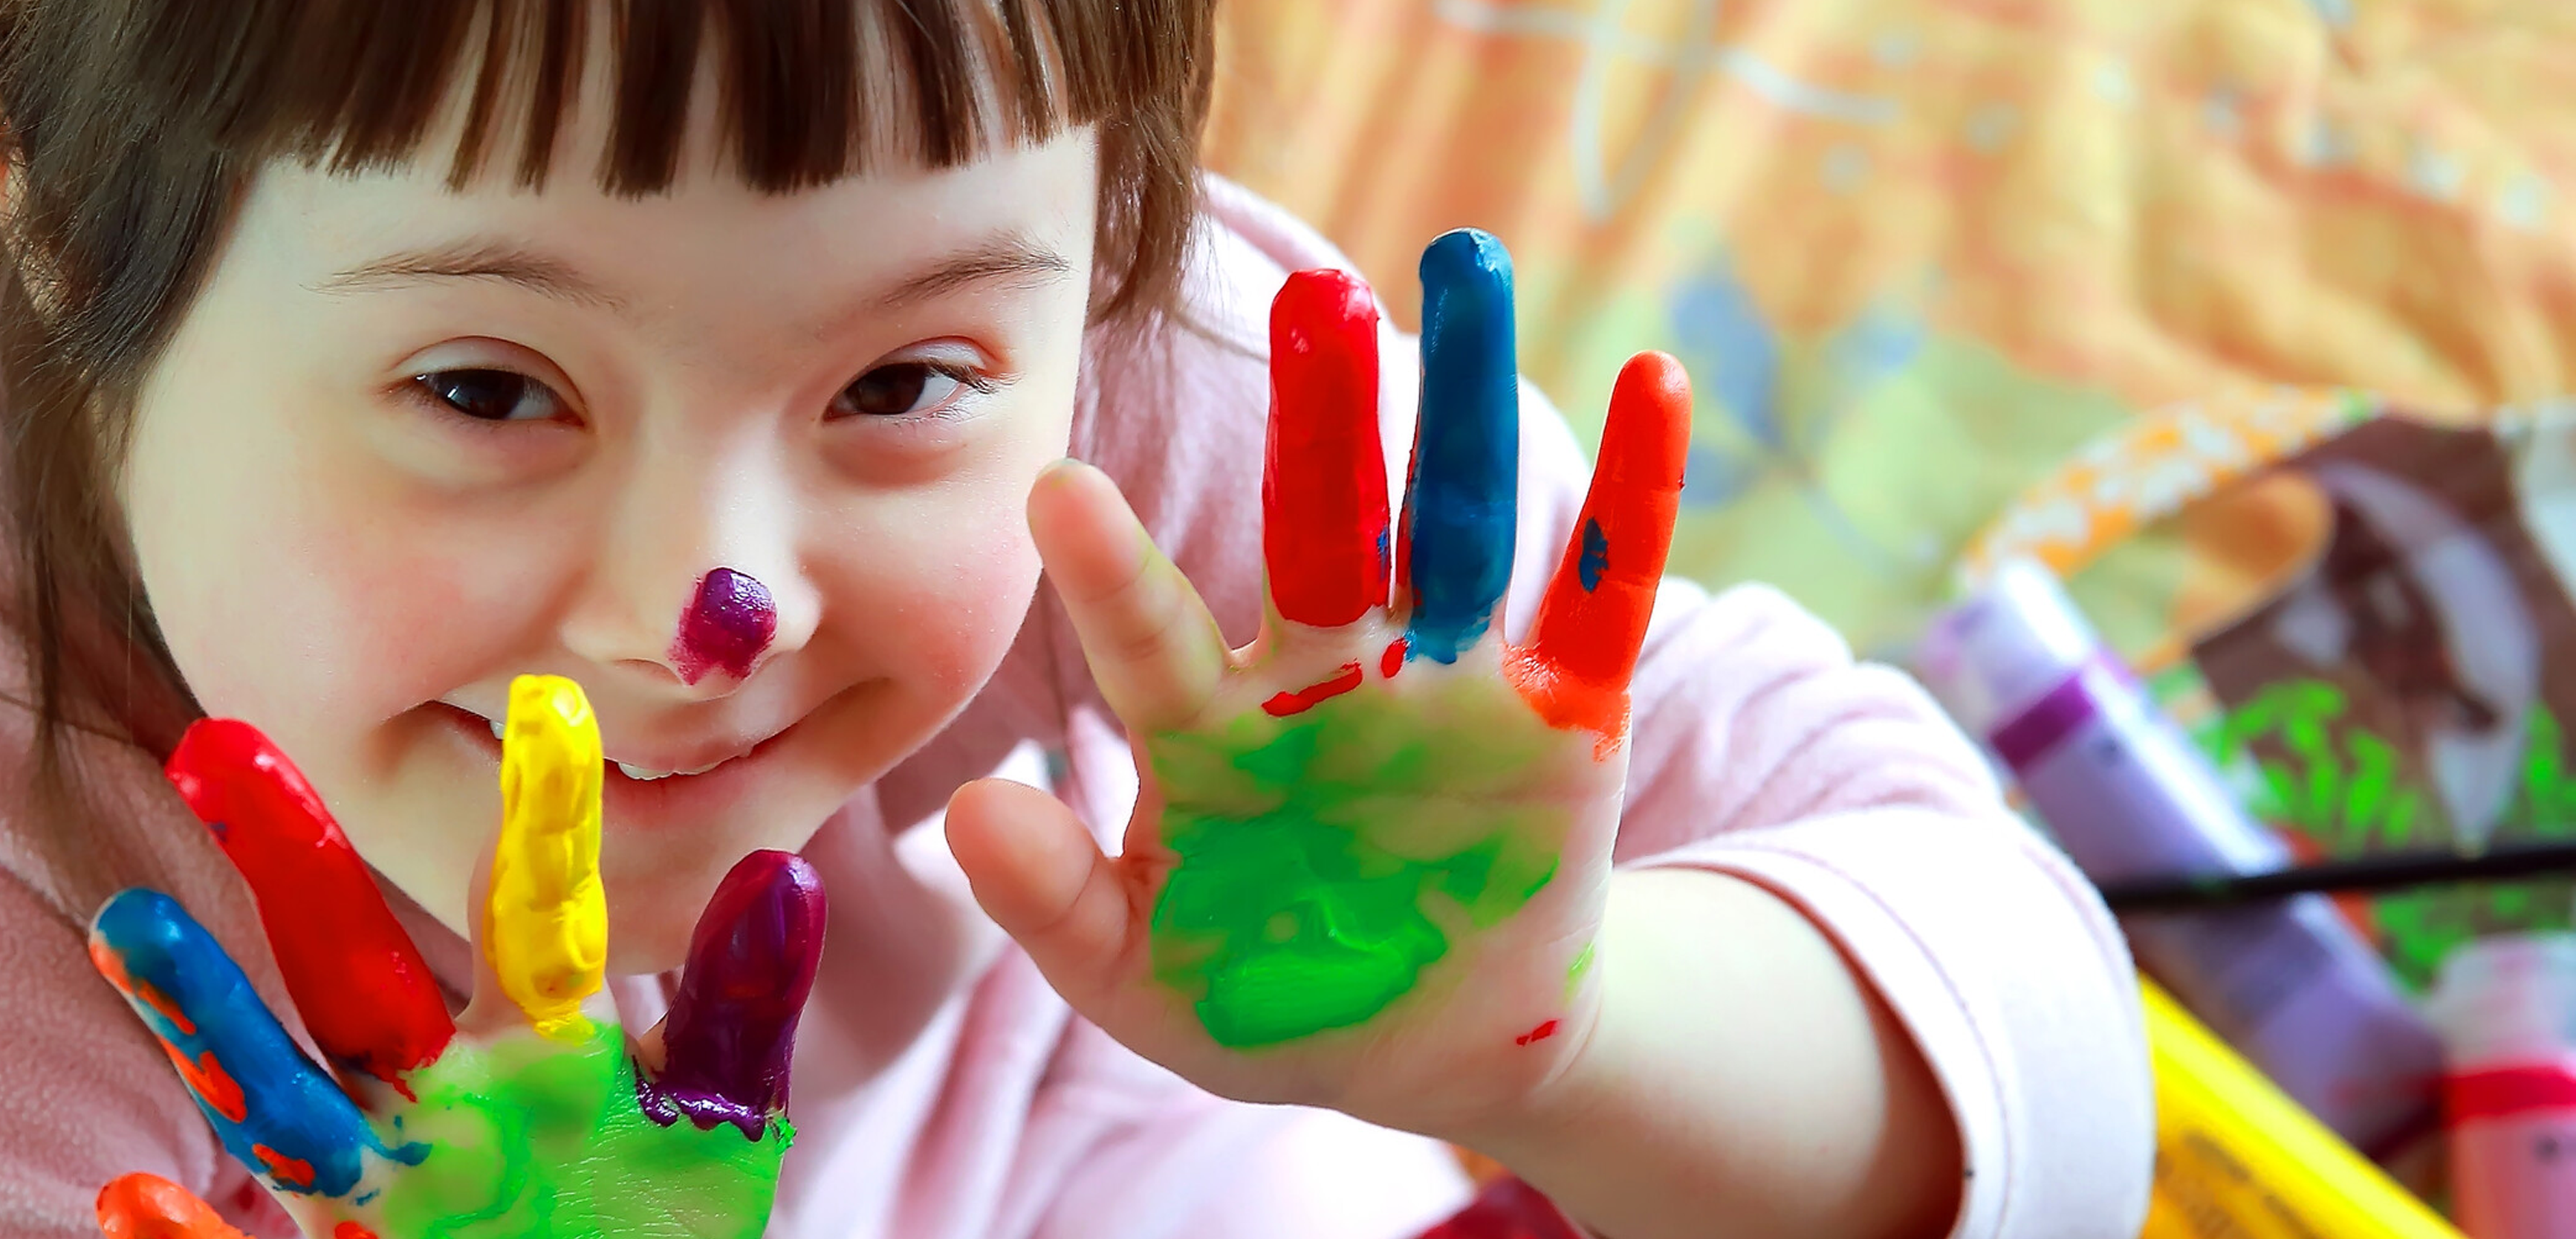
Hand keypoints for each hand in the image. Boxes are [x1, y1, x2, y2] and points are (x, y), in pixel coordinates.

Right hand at [83, 676, 828, 1237]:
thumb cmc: (652, 1236)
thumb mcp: (714, 1129)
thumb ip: (737, 1012)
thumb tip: (784, 869)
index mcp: (532, 1045)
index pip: (528, 911)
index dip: (540, 816)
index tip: (547, 703)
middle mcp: (433, 1098)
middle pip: (353, 971)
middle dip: (290, 866)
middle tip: (217, 737)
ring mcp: (376, 1196)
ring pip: (279, 1100)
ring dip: (208, 1017)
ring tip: (132, 920)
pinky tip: (126, 1200)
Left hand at [945, 229, 1692, 1135]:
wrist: (1426, 1046)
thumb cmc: (1261, 996)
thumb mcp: (1142, 980)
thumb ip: (1056, 905)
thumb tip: (968, 812)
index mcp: (1212, 729)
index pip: (1153, 638)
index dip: (1111, 571)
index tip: (1054, 487)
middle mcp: (1327, 673)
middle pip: (1320, 525)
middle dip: (1318, 415)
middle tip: (1309, 297)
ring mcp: (1448, 681)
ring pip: (1458, 521)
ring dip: (1462, 402)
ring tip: (1463, 268)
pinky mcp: (1565, 711)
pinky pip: (1602, 589)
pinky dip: (1638, 491)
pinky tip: (1656, 384)